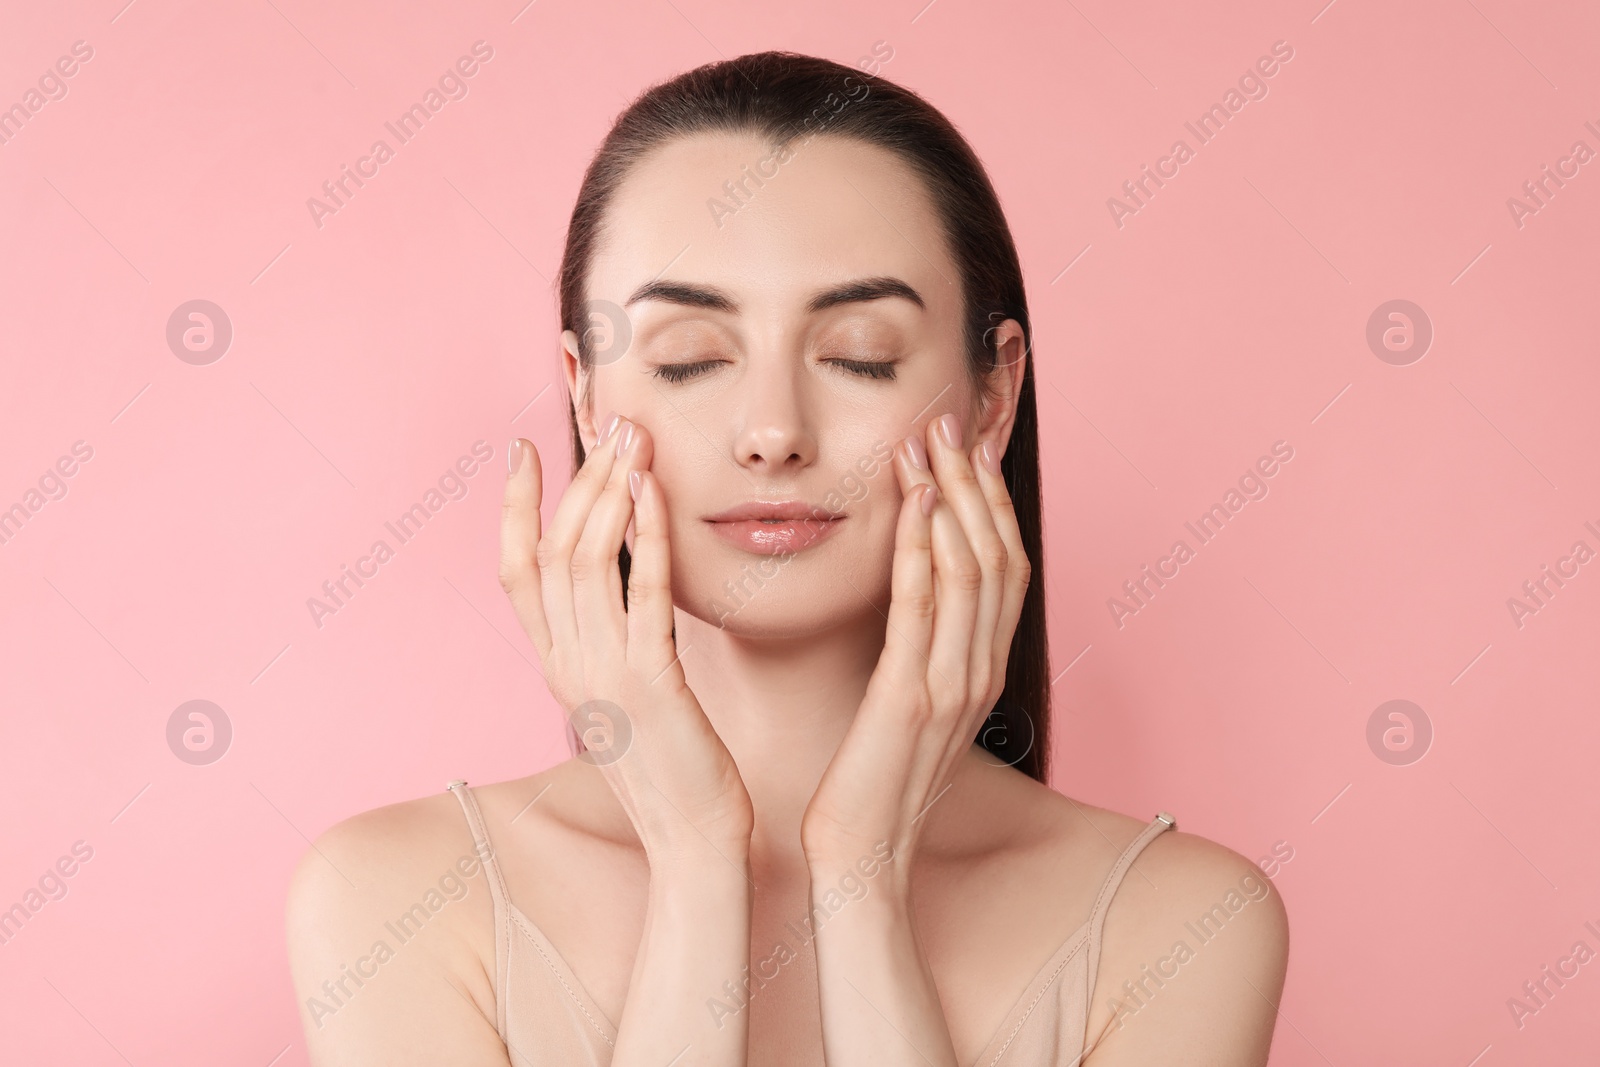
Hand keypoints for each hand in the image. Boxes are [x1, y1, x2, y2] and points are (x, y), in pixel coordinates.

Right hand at [500, 414, 754, 862]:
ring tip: (632, 439)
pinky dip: (646, 536)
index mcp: (556, 665)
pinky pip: (644, 594)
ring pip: (586, 563)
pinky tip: (655, 492)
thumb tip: (618, 583)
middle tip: (608, 422)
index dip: (511, 507)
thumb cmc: (670, 764)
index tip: (522, 448)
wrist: (693, 839)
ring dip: (608, 493)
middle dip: (576, 478)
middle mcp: (566, 665)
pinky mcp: (652, 685)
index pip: (514, 572)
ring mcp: (604, 676)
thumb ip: (610, 638)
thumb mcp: (624, 694)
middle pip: (551, 552)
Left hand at [799, 412, 1030, 869]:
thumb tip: (911, 599)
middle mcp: (980, 670)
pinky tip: (911, 503)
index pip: (1002, 567)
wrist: (862, 856)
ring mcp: (954, 685)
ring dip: (950, 497)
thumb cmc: (873, 780)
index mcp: (981, 670)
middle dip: (973, 483)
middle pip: (997, 555)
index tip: (964, 446)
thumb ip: (920, 652)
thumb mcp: (910, 706)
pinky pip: (924, 608)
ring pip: (971, 570)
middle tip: (946, 422)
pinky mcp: (913, 699)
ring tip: (926, 442)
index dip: (988, 501)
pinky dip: (923, 547)